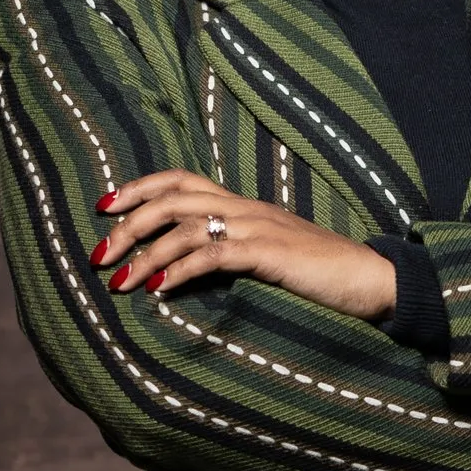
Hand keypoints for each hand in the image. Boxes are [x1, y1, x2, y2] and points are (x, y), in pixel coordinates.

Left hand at [93, 171, 395, 320]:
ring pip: (186, 227)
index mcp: (243, 206)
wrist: (373, 280)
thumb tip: (189, 272)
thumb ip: (233, 255)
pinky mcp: (270, 255)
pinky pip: (215, 255)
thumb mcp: (269, 259)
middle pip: (173, 200)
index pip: (181, 180)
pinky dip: (181, 271)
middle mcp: (245, 209)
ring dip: (145, 253)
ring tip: (118, 279)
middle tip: (97, 253)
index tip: (104, 207)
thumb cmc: (321, 276)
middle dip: (128, 225)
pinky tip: (159, 290)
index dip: (139, 188)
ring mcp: (258, 229)